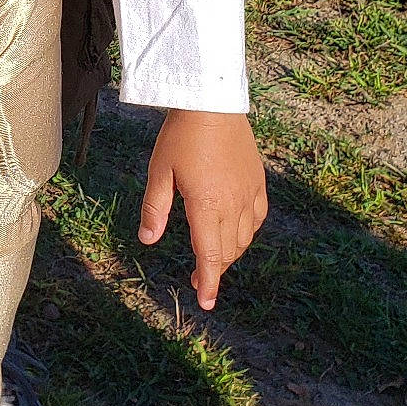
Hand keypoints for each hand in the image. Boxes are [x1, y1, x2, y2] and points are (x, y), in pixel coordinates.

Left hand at [138, 109, 267, 310]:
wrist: (213, 102)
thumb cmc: (181, 136)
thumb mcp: (160, 172)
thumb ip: (155, 209)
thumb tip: (148, 240)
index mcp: (206, 206)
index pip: (210, 256)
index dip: (208, 282)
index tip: (206, 302)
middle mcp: (233, 204)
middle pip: (227, 251)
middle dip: (214, 269)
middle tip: (197, 277)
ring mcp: (249, 193)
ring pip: (244, 238)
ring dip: (229, 253)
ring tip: (213, 256)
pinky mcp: (258, 181)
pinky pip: (258, 217)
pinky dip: (247, 232)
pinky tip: (236, 230)